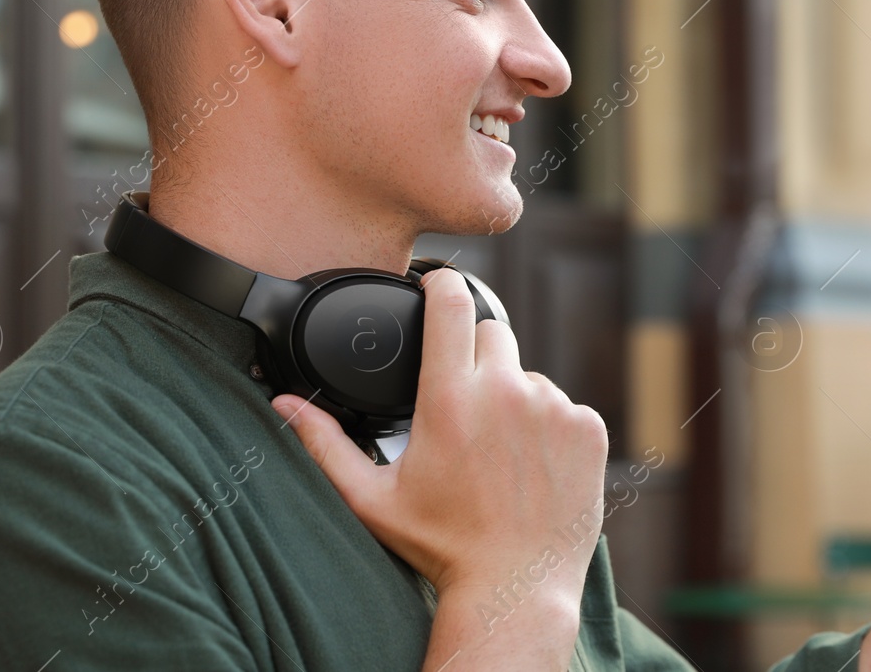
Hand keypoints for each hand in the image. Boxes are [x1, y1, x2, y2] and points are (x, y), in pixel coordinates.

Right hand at [273, 268, 609, 605]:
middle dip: (475, 356)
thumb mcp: (372, 498)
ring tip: (499, 453)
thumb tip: (283, 405)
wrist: (515, 588)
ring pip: (528, 375)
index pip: (451, 303)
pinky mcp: (588, 427)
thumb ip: (325, 444)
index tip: (436, 284)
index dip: (442, 282)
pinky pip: (564, 406)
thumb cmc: (442, 546)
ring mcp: (553, 408)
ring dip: (513, 398)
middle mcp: (505, 393)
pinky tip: (533, 467)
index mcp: (449, 400)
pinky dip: (550, 426)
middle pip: (491, 333)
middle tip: (464, 406)